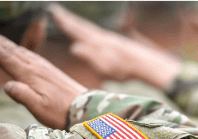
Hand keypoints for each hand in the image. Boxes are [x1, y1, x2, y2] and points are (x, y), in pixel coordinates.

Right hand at [0, 30, 86, 129]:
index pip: (6, 58)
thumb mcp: (39, 108)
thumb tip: (7, 85)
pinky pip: (33, 55)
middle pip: (13, 51)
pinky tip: (22, 51)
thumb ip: (22, 96)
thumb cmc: (61, 111)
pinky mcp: (52, 71)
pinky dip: (22, 50)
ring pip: (22, 51)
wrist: (84, 108)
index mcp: (30, 75)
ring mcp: (46, 68)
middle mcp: (37, 67)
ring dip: (8, 44)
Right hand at [48, 4, 180, 86]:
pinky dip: (90, 31)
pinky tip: (92, 34)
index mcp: (96, 43)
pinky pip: (97, 33)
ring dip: (79, 24)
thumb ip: (89, 56)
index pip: (77, 31)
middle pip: (82, 26)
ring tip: (71, 20)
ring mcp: (108, 39)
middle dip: (69, 19)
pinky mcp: (115, 43)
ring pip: (90, 29)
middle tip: (57, 11)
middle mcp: (101, 38)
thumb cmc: (123, 68)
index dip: (65, 24)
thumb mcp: (104, 66)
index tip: (54, 13)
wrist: (143, 63)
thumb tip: (74, 48)